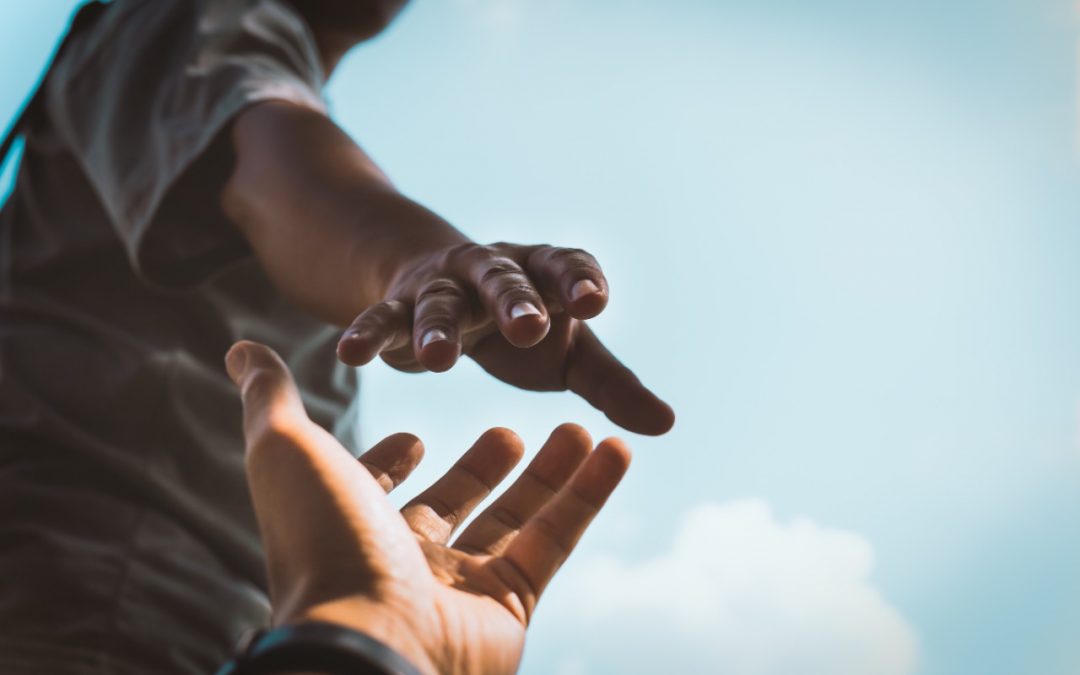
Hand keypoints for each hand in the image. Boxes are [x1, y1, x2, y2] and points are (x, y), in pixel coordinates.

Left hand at [226, 340, 631, 674]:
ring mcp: (458, 586)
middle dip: (481, 468)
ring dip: (550, 473)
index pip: (374, 489)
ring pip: (515, 519)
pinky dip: (588, 495)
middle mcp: (402, 558)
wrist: (369, 640)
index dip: (391, 463)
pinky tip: (615, 449)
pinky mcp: (509, 605)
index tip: (415, 437)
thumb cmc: (323, 542)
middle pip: (453, 502)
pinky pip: (555, 540)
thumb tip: (241, 348)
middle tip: (509, 431)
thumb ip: (271, 398)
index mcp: (350, 524)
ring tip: (580, 427)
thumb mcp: (288, 451)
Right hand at [335, 242, 674, 434]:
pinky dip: (367, 334)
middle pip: (505, 280)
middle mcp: (494, 272)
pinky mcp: (398, 305)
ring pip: (440, 302)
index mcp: (544, 275)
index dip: (579, 281)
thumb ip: (612, 385)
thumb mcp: (570, 353)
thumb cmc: (522, 326)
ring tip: (438, 361)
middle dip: (516, 301)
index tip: (594, 302)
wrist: (443, 287)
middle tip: (530, 327)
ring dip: (437, 327)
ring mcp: (443, 287)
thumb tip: (667, 425)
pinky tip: (350, 353)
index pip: (566, 267)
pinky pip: (382, 318)